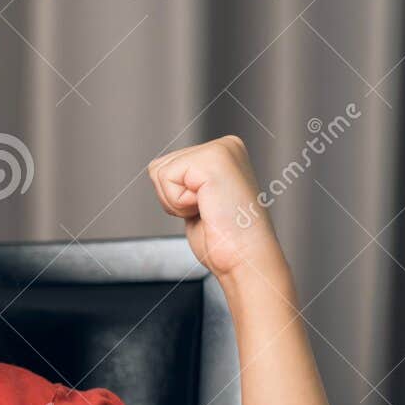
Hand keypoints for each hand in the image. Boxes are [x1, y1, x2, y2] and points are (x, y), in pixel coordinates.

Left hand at [146, 135, 285, 281]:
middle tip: (207, 211)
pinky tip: (207, 207)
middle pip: (159, 166)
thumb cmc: (226, 241)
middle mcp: (225, 146)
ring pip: (159, 171)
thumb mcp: (199, 200)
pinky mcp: (212, 159)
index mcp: (224, 153)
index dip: (175, 198)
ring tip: (208, 209)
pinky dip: (179, 202)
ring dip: (176, 201)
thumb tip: (160, 172)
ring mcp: (220, 149)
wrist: (246, 259)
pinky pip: (166, 178)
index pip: (166, 166)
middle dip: (173, 198)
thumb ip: (185, 182)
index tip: (207, 209)